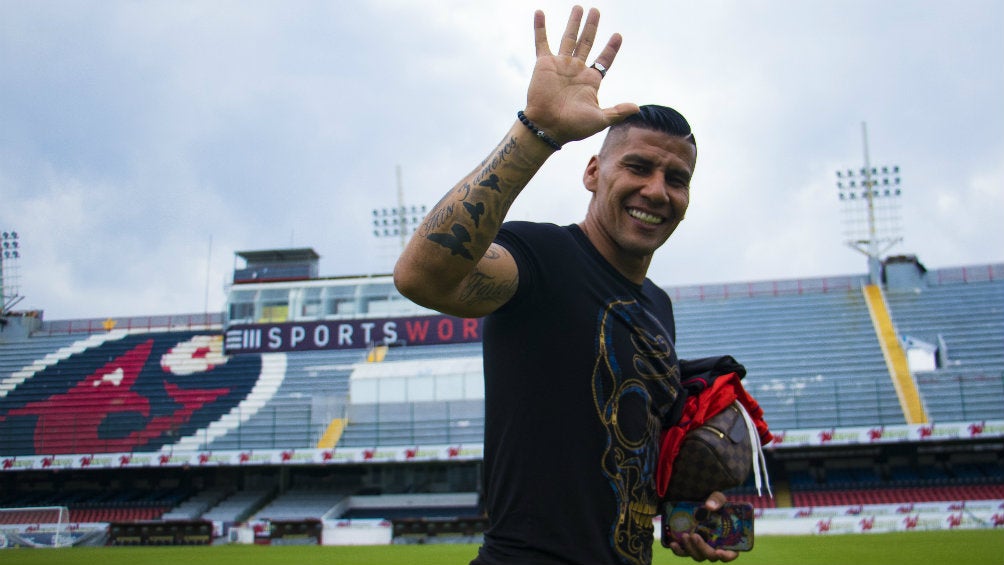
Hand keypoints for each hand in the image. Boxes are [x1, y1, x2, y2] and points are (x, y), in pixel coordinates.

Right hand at [523, 6, 638, 144]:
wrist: (548, 127)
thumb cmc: (573, 127)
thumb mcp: (600, 119)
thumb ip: (617, 111)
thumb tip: (638, 107)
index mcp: (590, 80)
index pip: (604, 60)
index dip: (611, 48)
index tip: (618, 35)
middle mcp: (576, 69)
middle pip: (587, 42)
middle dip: (592, 27)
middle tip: (596, 10)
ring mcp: (560, 65)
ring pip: (569, 38)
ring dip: (574, 22)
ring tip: (579, 7)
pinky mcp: (544, 64)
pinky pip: (542, 42)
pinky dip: (540, 27)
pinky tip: (540, 12)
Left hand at [666, 492, 740, 562]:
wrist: (701, 503)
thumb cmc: (716, 504)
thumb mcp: (719, 498)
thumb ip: (717, 501)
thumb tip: (709, 506)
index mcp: (728, 540)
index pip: (730, 555)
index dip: (726, 556)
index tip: (719, 551)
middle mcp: (716, 547)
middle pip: (711, 556)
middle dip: (702, 548)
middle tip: (694, 535)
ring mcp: (702, 548)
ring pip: (698, 556)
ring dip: (690, 548)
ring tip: (684, 535)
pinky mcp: (691, 545)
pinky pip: (685, 553)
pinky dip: (679, 551)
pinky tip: (673, 544)